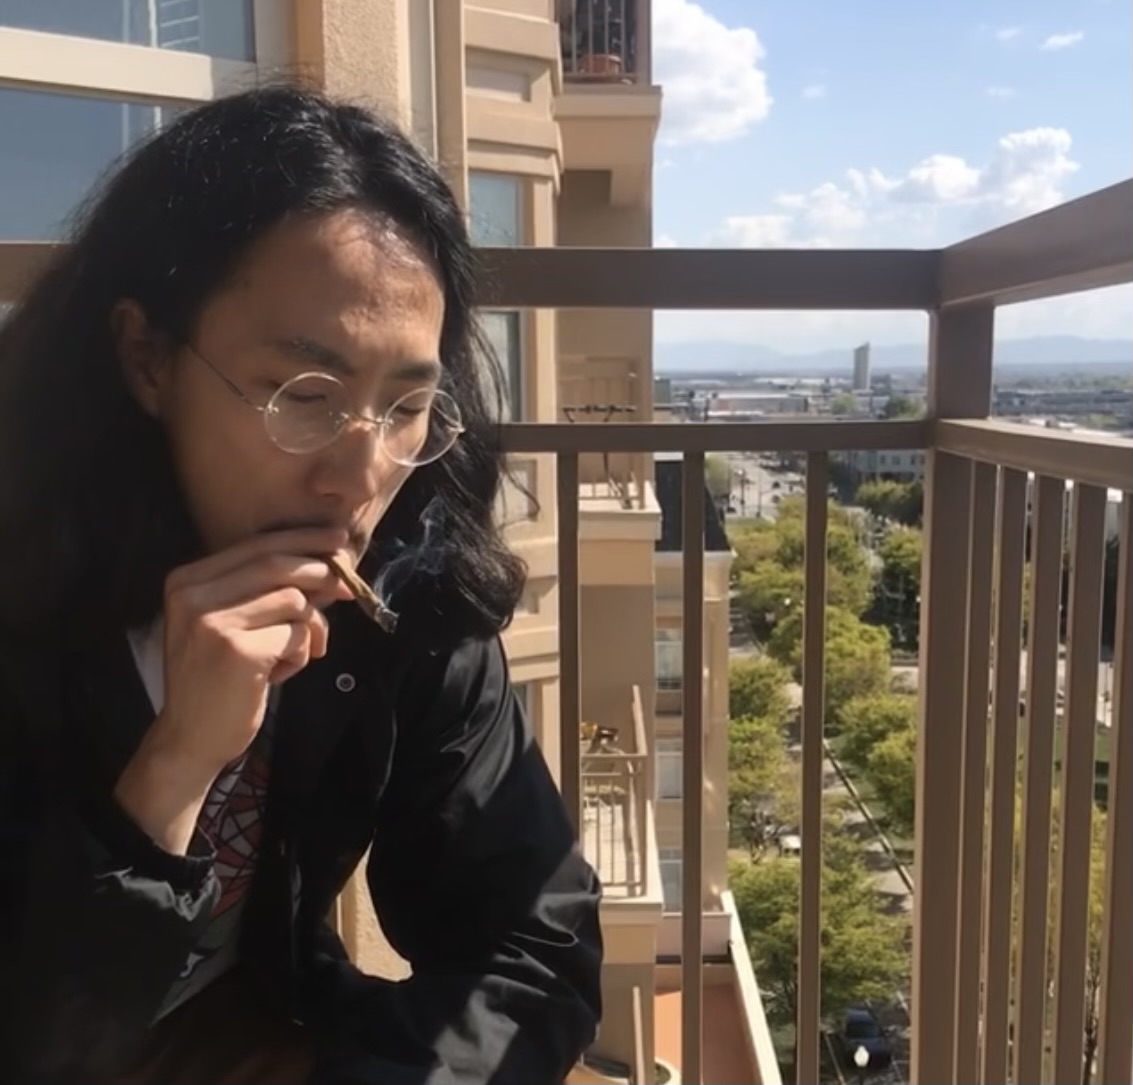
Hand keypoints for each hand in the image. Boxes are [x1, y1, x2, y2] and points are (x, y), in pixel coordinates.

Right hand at [114, 527, 354, 852]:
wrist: (191, 737)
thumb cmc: (219, 678)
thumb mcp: (230, 623)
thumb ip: (264, 591)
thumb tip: (328, 564)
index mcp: (188, 581)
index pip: (255, 545)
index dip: (303, 540)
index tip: (338, 539)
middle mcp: (194, 595)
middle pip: (277, 564)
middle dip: (321, 572)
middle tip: (348, 587)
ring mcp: (214, 622)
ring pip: (294, 600)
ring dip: (310, 628)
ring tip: (298, 654)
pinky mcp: (239, 650)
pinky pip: (297, 634)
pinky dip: (301, 654)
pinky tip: (280, 674)